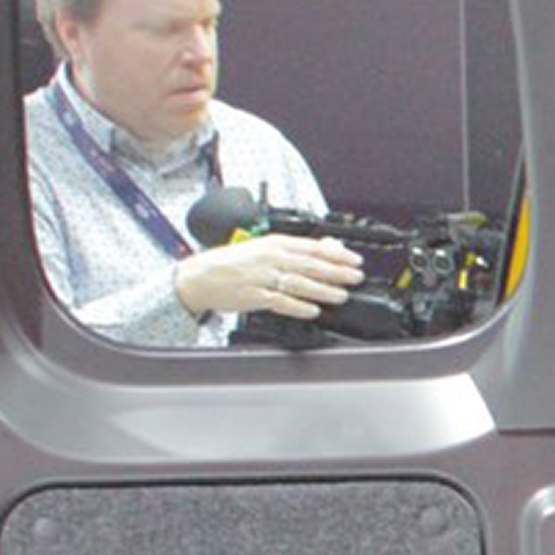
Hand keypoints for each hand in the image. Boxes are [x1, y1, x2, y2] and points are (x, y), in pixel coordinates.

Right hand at [173, 232, 363, 320]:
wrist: (198, 277)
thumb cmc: (231, 262)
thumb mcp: (263, 247)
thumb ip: (295, 250)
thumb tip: (328, 248)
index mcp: (273, 243)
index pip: (311, 247)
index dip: (336, 254)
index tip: (355, 260)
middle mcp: (269, 259)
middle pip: (309, 265)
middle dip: (336, 272)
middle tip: (355, 277)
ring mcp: (261, 278)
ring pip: (298, 284)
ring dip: (322, 290)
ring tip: (340, 295)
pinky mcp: (253, 297)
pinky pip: (280, 302)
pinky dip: (298, 306)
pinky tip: (312, 310)